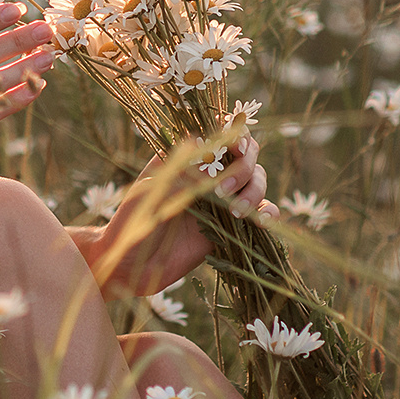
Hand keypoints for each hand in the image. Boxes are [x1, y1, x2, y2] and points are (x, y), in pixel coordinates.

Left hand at [83, 138, 273, 297]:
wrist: (132, 265)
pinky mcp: (231, 224)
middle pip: (246, 154)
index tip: (235, 147)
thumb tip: (208, 153)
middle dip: (244, 166)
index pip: (220, 133)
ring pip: (257, 180)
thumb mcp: (150, 192)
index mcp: (186, 157)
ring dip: (254, 191)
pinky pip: (260, 212)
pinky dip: (268, 212)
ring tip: (234, 212)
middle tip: (223, 191)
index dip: (234, 134)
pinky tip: (261, 221)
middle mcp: (208, 173)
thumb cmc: (131, 222)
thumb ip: (180, 175)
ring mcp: (222, 198)